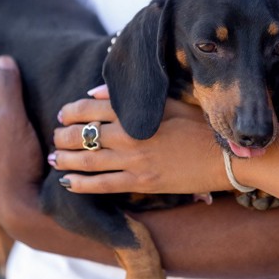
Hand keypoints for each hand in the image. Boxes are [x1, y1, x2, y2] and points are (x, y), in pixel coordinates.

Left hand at [52, 87, 231, 193]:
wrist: (225, 157)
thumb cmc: (200, 126)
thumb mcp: (170, 103)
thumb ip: (132, 98)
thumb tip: (95, 93)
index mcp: (137, 114)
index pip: (92, 108)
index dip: (72, 111)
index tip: (63, 114)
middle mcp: (130, 137)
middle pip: (83, 135)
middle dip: (63, 136)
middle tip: (56, 136)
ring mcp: (134, 163)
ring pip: (87, 161)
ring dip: (65, 160)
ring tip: (54, 159)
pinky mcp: (141, 184)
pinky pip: (102, 186)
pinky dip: (80, 184)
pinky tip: (67, 183)